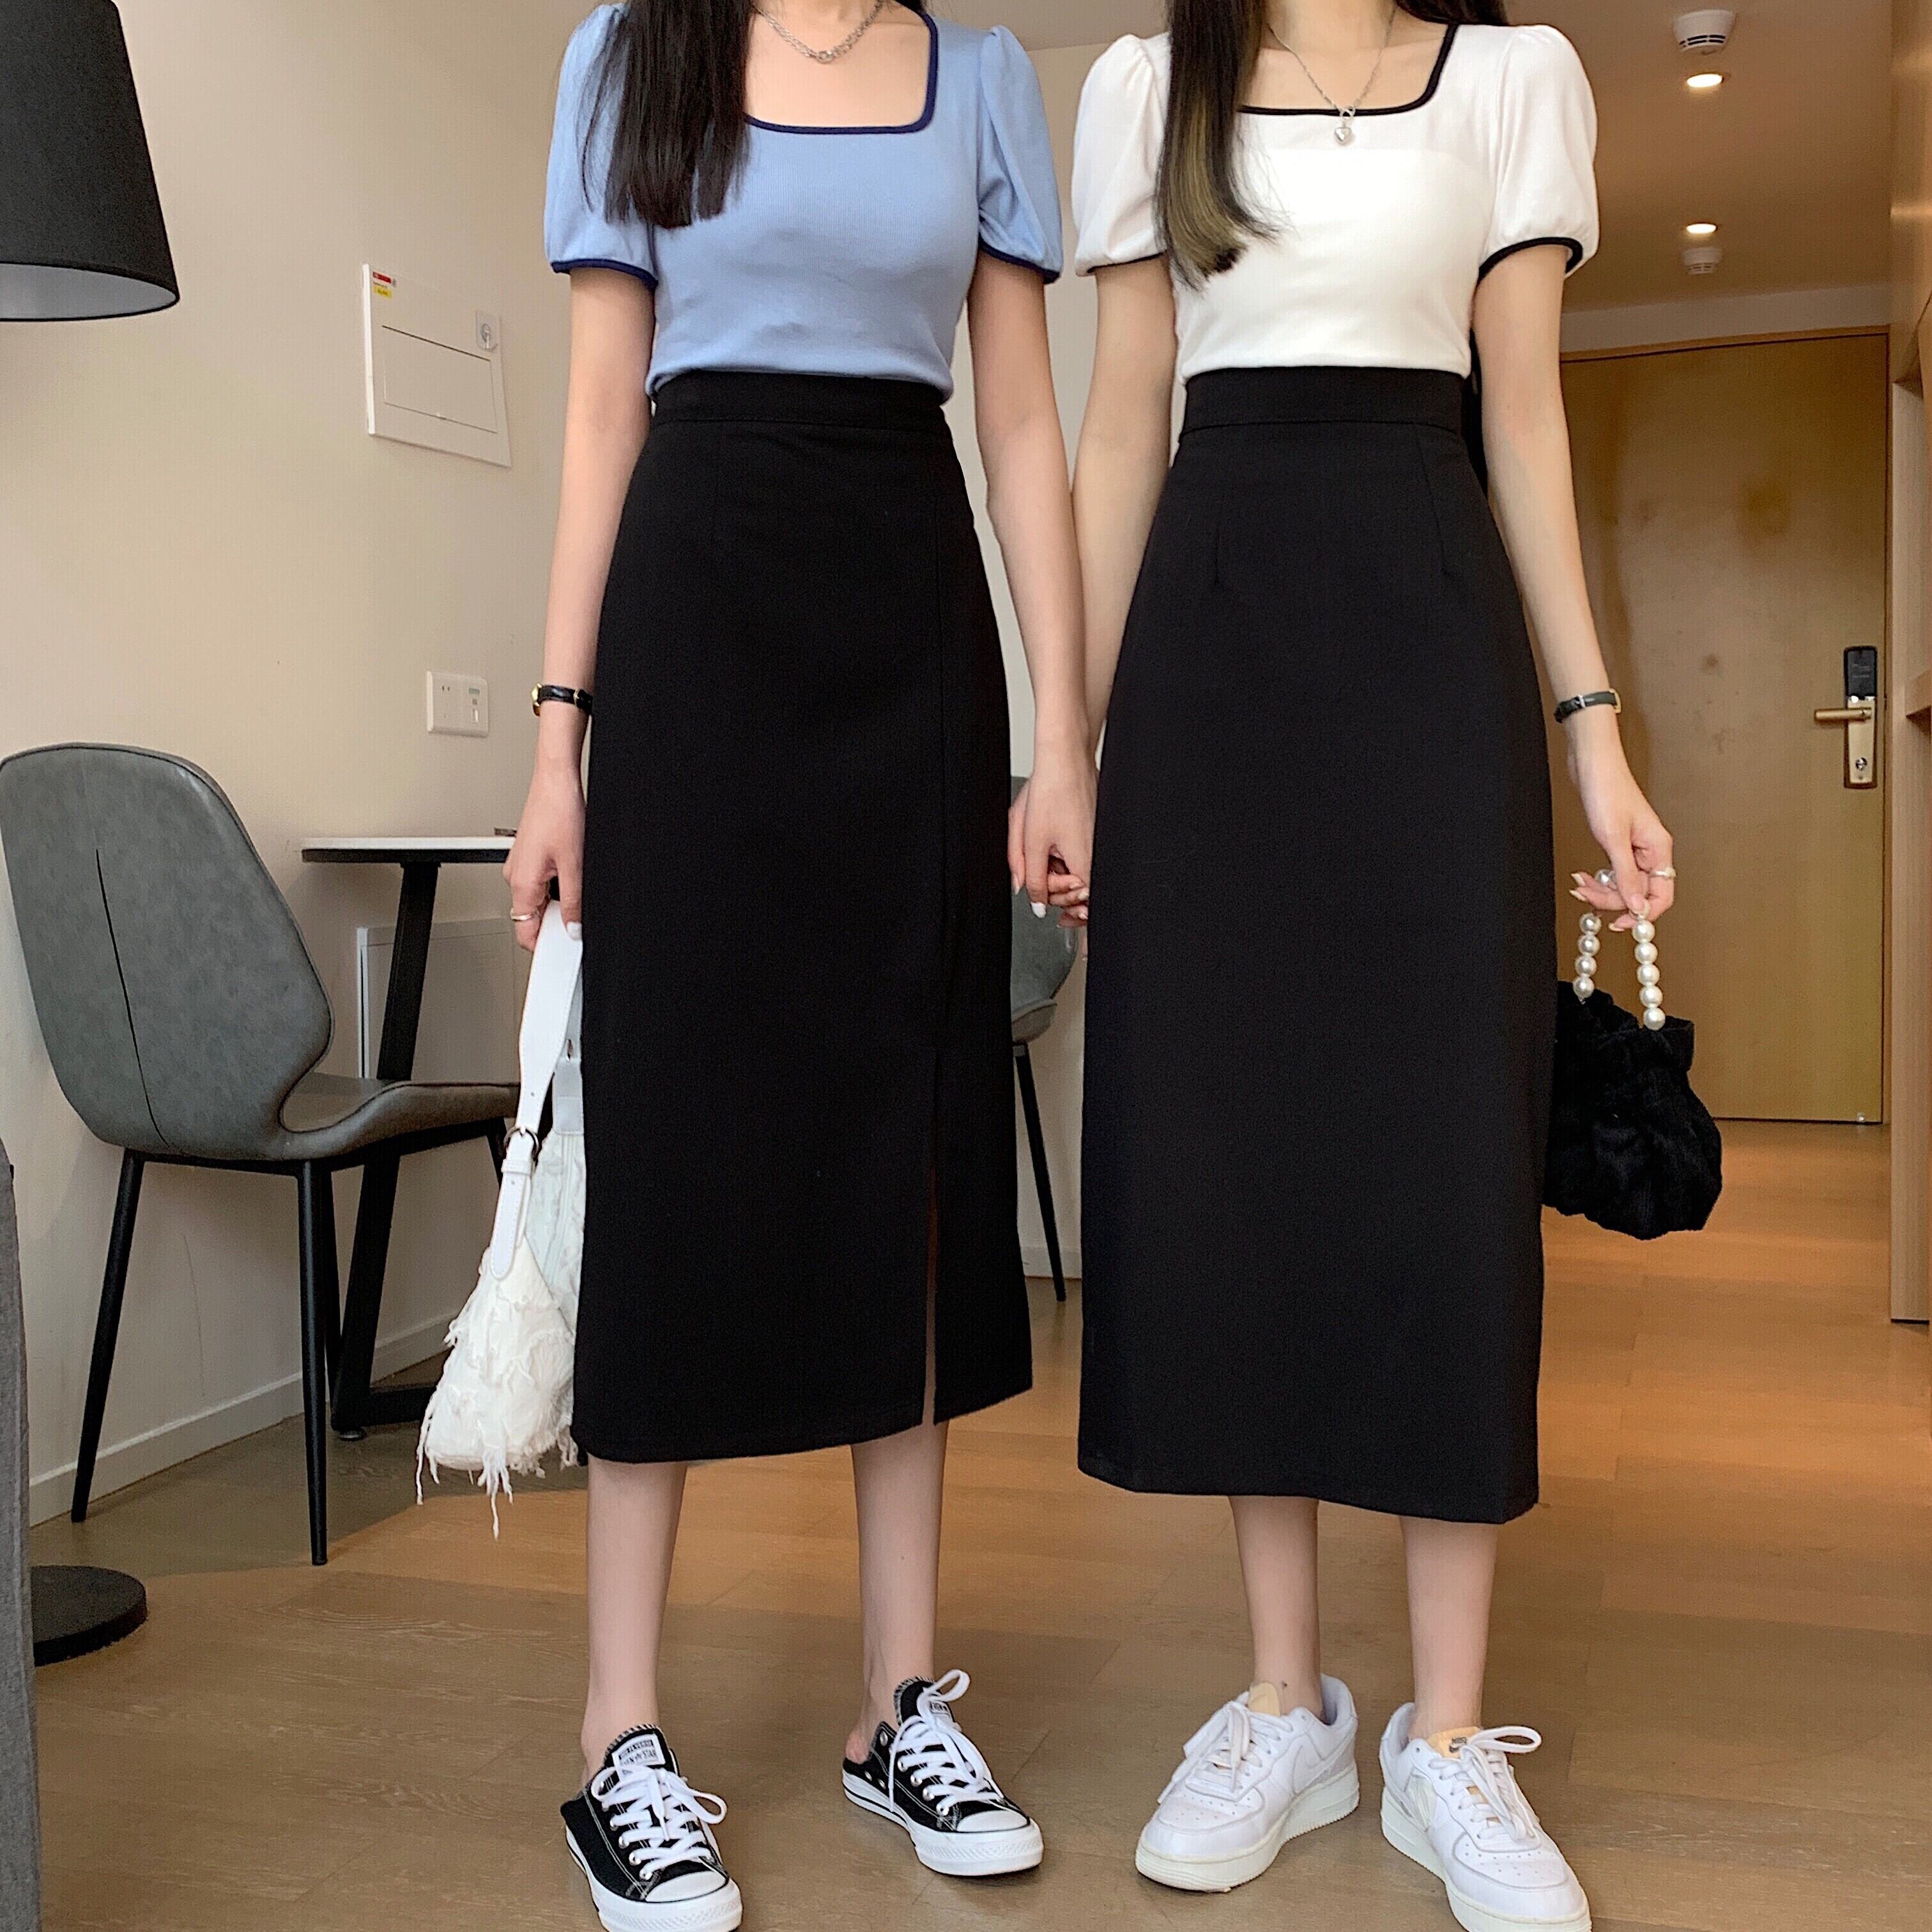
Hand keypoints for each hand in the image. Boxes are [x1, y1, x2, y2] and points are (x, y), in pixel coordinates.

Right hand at [504, 760, 583, 952]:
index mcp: (521, 885)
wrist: (556, 781)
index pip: (525, 934)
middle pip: (532, 919)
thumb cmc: (560, 812)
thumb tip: (574, 928)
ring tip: (576, 881)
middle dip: (556, 922)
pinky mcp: (529, 857)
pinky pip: (540, 883)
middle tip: (579, 914)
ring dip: (558, 901)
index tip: (566, 949)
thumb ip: (574, 902)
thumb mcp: (575, 865)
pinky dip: (556, 885)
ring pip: (538, 901)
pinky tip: (571, 870)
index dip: (547, 947)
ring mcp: (520, 867)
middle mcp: (515, 878)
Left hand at [1008, 740, 1094, 929]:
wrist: (1065, 759)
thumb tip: (1034, 902)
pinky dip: (1062, 852)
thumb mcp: (1030, 841)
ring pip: (1074, 871)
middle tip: (1038, 866)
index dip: (1058, 905)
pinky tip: (1051, 834)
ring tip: (1042, 841)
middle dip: (1054, 886)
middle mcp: (1096, 855)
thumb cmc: (1051, 792)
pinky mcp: (1095, 832)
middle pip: (1075, 890)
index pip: (1077, 905)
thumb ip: (1032, 878)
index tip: (1049, 904)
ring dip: (1055, 866)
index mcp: (1084, 864)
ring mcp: (1097, 843)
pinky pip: (1078, 853)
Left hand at [1565, 718, 1673, 929]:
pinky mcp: (1619, 844)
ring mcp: (1634, 849)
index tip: (1621, 923)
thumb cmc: (1606, 791)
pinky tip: (1582, 878)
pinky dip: (1598, 879)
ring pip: (1623, 885)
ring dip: (1601, 890)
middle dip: (1612, 899)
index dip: (1643, 913)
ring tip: (1580, 885)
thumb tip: (1638, 906)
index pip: (1662, 895)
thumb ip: (1627, 875)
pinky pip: (1613, 873)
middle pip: (1639, 893)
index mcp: (1658, 848)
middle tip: (1586, 895)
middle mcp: (1650, 851)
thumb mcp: (1613, 838)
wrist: (1592, 765)